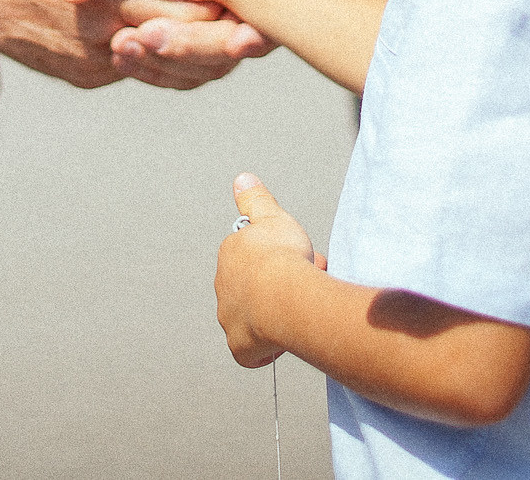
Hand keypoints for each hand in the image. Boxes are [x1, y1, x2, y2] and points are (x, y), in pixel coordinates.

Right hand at [19, 0, 271, 88]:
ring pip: (168, 67)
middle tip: (257, 19)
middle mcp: (102, 36)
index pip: (185, 4)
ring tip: (233, 37)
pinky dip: (166, 59)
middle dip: (224, 30)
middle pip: (185, 41)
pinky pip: (140, 73)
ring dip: (203, 54)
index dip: (225, 0)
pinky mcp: (88, 77)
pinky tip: (186, 41)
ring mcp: (94, 63)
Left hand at [218, 172, 322, 366]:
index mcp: (230, 255)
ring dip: (273, 315)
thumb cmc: (283, 256)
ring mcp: (229, 318)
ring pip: (252, 317)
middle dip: (278, 286)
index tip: (298, 258)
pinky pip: (251, 350)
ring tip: (300, 310)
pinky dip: (265, 349)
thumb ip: (255, 199)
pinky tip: (282, 342)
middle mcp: (223, 287)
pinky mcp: (239, 346)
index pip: (252, 257)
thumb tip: (241, 179)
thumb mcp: (272, 216)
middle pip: (253, 287)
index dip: (278, 258)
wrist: (286, 297)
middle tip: (306, 283)